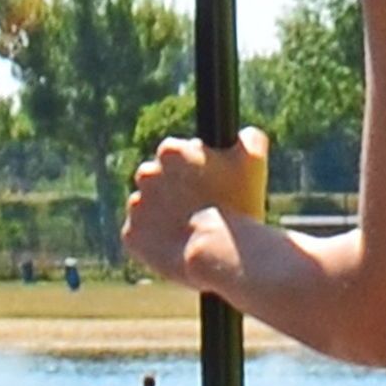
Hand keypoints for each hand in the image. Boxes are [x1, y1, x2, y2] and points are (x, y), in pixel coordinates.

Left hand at [121, 128, 270, 288]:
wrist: (217, 250)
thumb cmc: (238, 202)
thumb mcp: (254, 162)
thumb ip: (250, 139)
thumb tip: (246, 135)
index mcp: (171, 152)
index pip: (176, 155)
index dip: (192, 170)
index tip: (205, 185)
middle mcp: (146, 175)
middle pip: (157, 180)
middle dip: (172, 191)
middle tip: (196, 208)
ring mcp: (136, 206)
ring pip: (147, 208)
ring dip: (161, 216)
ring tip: (187, 230)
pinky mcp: (131, 235)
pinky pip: (140, 237)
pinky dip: (153, 242)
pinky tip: (174, 247)